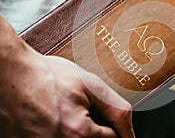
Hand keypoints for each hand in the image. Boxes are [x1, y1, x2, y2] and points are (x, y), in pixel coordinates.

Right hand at [0, 16, 134, 137]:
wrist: (11, 75)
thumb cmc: (47, 76)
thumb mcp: (90, 85)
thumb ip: (116, 110)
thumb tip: (129, 132)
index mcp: (79, 133)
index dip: (112, 126)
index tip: (101, 115)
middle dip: (95, 129)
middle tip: (81, 111)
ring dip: (78, 131)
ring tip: (67, 112)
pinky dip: (62, 131)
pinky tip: (56, 117)